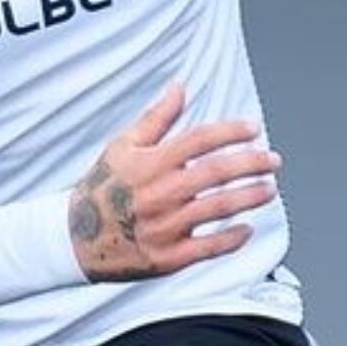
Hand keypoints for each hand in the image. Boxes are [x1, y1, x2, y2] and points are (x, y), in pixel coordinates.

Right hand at [68, 83, 279, 281]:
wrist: (73, 238)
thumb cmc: (103, 186)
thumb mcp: (122, 148)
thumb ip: (155, 119)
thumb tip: (179, 87)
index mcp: (148, 164)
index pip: (199, 140)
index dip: (231, 131)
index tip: (254, 128)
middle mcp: (157, 194)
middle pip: (216, 172)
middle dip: (252, 163)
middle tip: (273, 160)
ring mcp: (163, 227)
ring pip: (219, 209)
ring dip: (250, 197)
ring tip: (269, 189)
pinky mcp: (166, 257)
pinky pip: (208, 248)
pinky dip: (232, 239)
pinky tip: (247, 228)